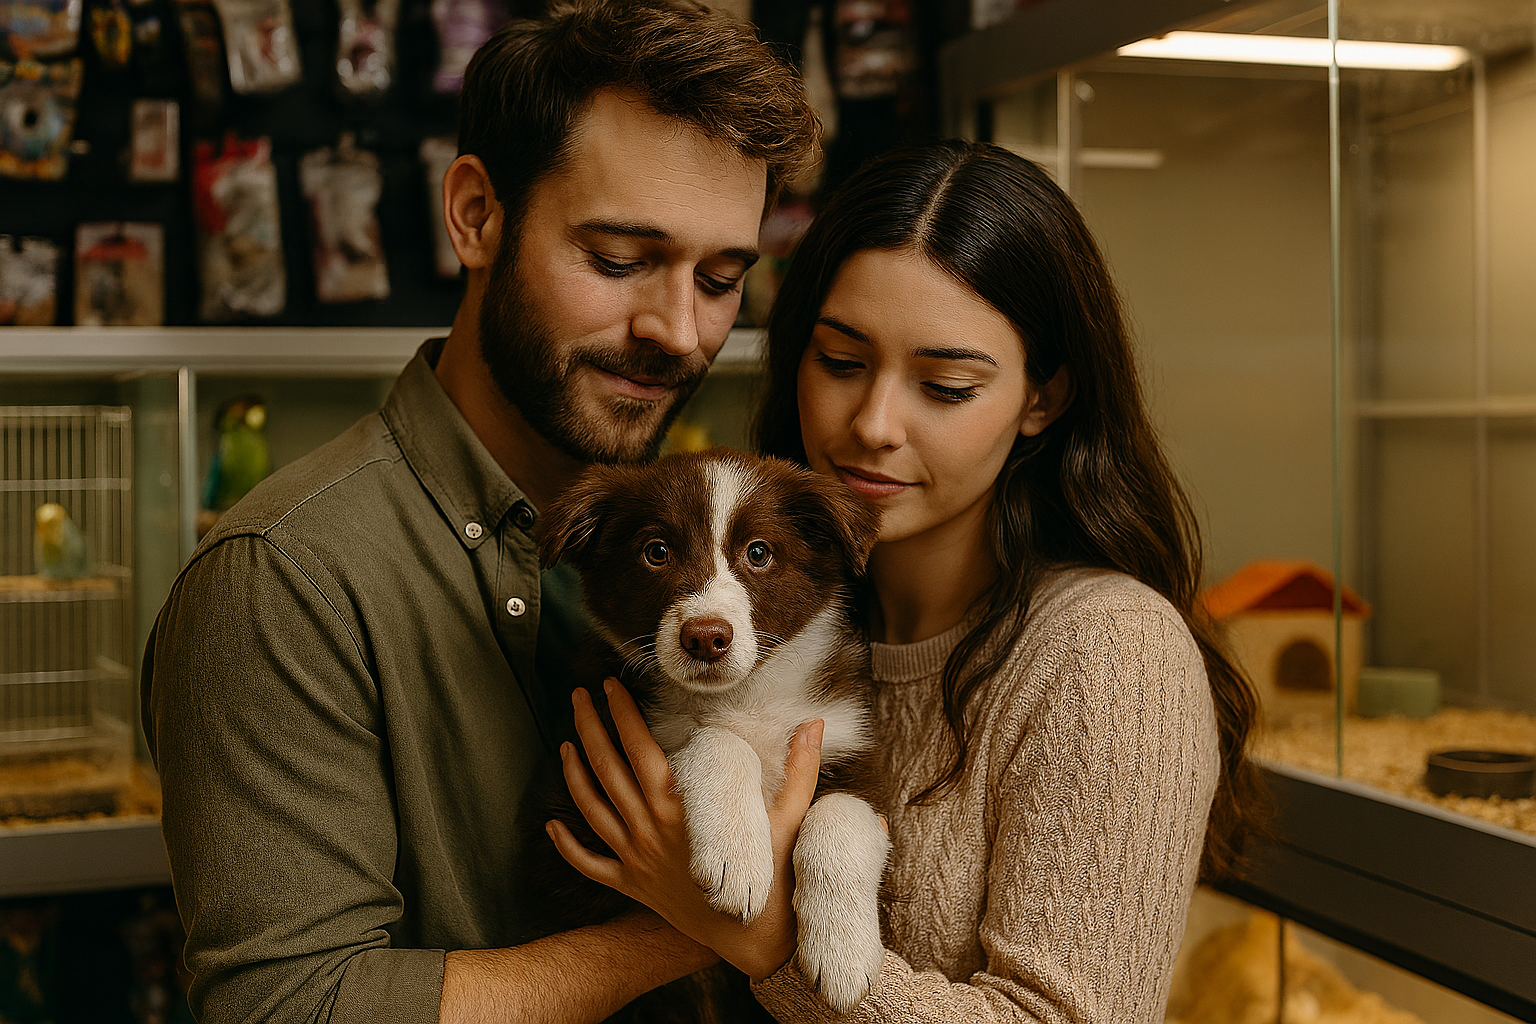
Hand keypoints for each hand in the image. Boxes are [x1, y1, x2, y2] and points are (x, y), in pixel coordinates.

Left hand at [547, 679, 824, 980]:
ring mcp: (636, 859)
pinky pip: (590, 864)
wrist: (755, 941)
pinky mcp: (632, 886)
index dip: (621, 713)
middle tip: (577, 696)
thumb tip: (814, 725)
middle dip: (588, 728)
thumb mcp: (790, 818)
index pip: (639, 747)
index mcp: (681, 807)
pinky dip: (567, 845)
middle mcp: (650, 829)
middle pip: (607, 769)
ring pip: (591, 809)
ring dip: (573, 774)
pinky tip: (551, 825)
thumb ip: (800, 769)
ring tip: (565, 744)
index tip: (609, 685)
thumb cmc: (773, 877)